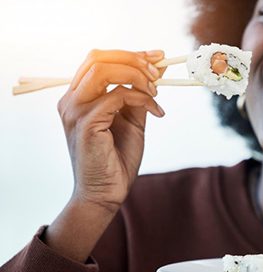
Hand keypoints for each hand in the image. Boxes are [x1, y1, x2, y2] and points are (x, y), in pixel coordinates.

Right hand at [58, 49, 165, 213]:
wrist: (107, 193)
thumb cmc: (117, 160)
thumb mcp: (132, 122)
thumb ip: (138, 96)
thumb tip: (155, 72)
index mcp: (79, 97)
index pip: (98, 60)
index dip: (130, 54)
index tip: (158, 57)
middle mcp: (71, 100)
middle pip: (98, 58)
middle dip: (133, 60)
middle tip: (158, 72)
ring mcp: (75, 111)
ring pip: (103, 70)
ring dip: (136, 75)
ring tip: (155, 92)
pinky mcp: (86, 123)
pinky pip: (117, 96)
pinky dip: (141, 98)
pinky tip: (156, 111)